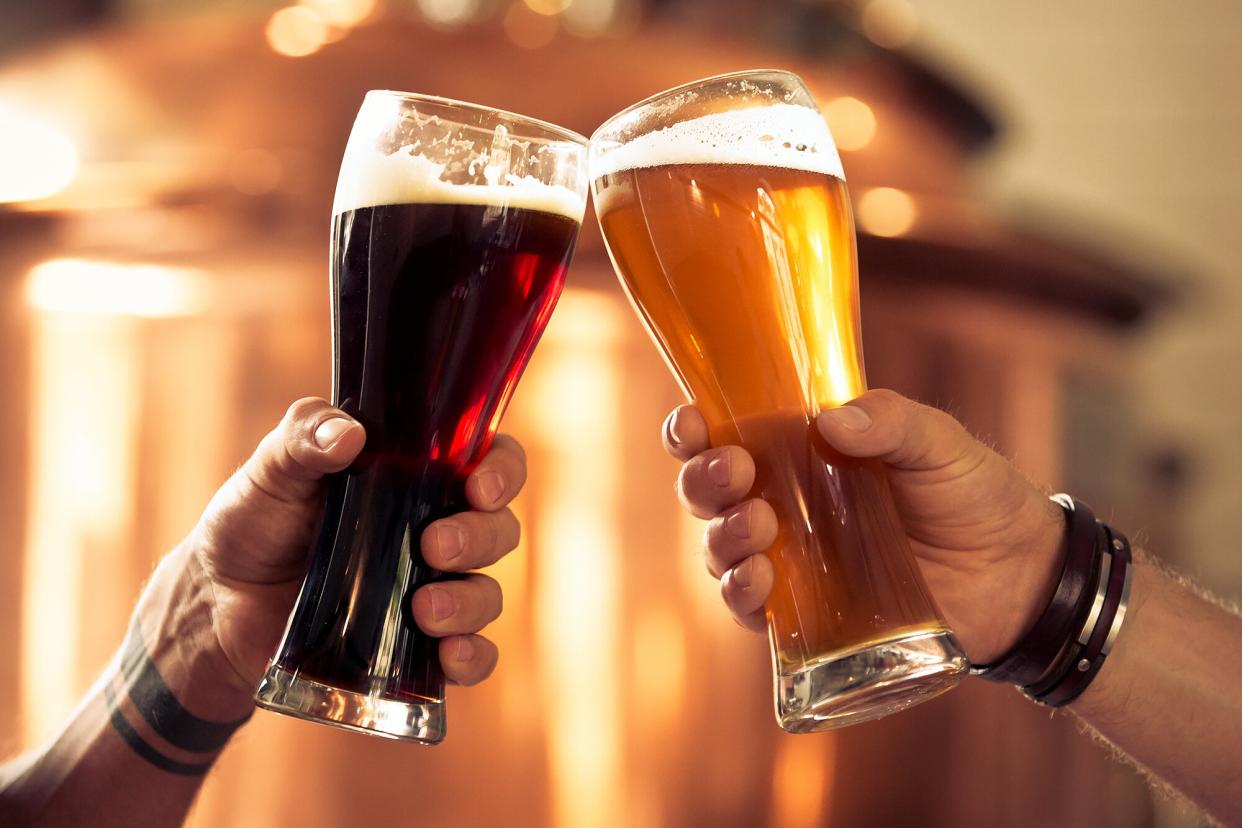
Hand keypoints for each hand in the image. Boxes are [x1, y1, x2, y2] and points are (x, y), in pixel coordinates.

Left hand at [187, 398, 523, 698]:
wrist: (218, 607)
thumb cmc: (253, 522)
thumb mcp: (270, 470)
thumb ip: (302, 437)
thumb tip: (349, 433)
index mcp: (417, 478)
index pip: (489, 460)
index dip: (502, 470)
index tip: (478, 486)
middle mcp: (437, 530)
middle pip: (498, 529)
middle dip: (479, 538)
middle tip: (434, 547)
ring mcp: (431, 591)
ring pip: (487, 594)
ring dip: (470, 601)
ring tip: (425, 610)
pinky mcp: (416, 648)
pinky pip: (471, 657)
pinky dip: (472, 658)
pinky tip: (448, 657)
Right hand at [663, 389, 1066, 663]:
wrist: (1019, 577)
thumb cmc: (973, 495)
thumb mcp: (939, 443)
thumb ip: (891, 421)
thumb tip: (831, 420)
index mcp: (799, 450)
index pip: (725, 432)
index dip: (693, 428)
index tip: (695, 423)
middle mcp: (781, 503)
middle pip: (706, 491)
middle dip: (703, 480)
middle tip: (737, 472)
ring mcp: (790, 561)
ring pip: (718, 549)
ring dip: (721, 538)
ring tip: (759, 529)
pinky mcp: (805, 615)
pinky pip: (750, 609)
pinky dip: (740, 595)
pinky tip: (759, 582)